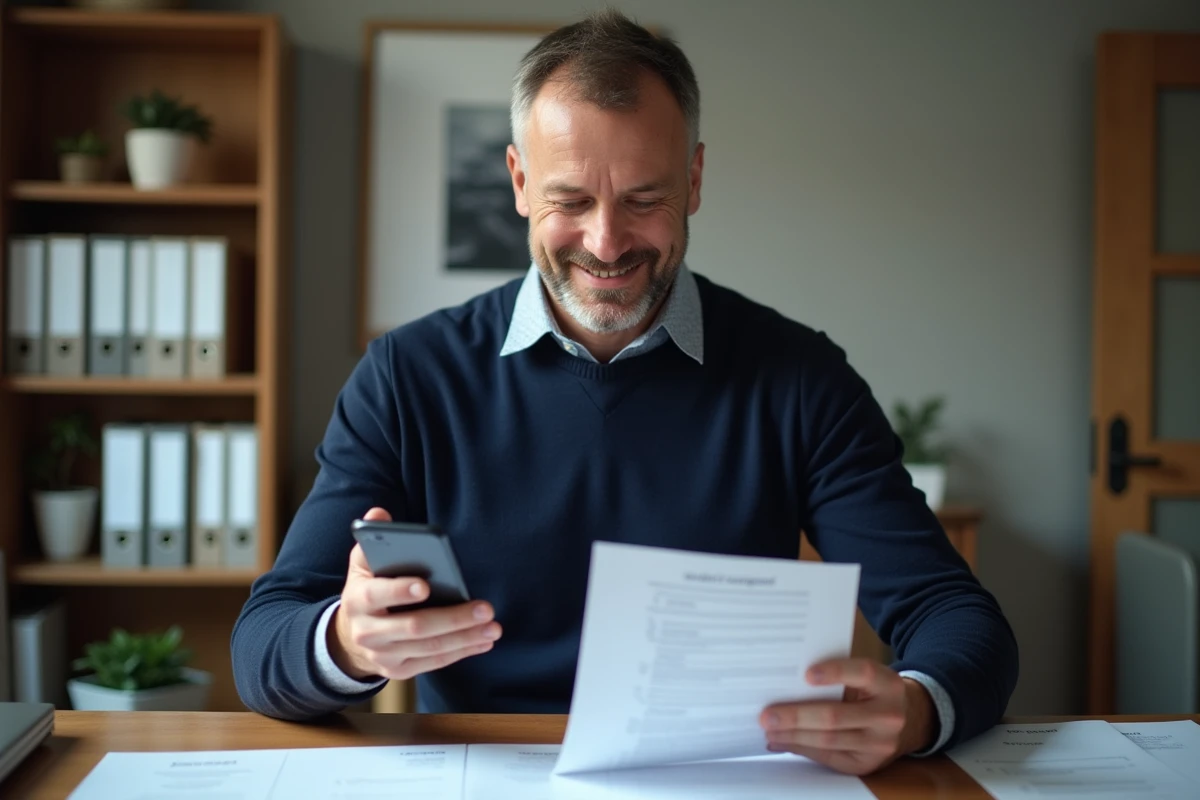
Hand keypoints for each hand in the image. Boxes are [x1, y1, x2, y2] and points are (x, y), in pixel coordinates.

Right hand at [328, 507, 500, 680]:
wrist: (350, 637)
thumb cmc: (367, 590)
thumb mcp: (362, 564)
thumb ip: (372, 538)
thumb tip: (379, 513)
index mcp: (358, 600)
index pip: (377, 595)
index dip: (400, 591)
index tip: (426, 586)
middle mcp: (368, 632)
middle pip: (414, 627)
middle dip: (453, 618)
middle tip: (485, 608)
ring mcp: (384, 655)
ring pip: (429, 648)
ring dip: (465, 638)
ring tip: (493, 627)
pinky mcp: (399, 670)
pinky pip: (434, 663)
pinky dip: (461, 652)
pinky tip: (483, 641)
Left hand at [759, 658, 935, 775]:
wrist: (911, 719)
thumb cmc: (874, 691)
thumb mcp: (867, 677)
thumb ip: (839, 675)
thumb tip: (790, 683)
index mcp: (888, 684)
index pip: (862, 673)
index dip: (835, 672)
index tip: (806, 674)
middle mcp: (888, 716)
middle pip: (836, 716)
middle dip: (796, 716)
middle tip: (767, 715)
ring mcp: (880, 744)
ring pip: (829, 741)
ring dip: (792, 736)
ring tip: (769, 729)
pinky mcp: (868, 764)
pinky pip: (829, 758)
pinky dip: (801, 749)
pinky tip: (782, 742)